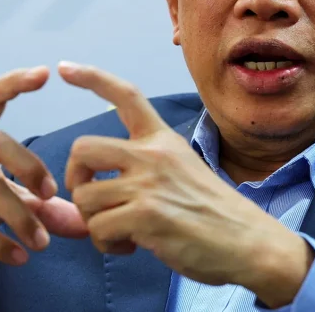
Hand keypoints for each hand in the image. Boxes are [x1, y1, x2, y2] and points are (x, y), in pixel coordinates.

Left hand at [59, 61, 313, 307]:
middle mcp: (154, 154)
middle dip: (75, 178)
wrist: (249, 242)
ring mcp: (149, 183)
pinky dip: (106, 244)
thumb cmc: (214, 214)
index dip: (92, 78)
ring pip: (85, 196)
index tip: (64, 67)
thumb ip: (138, 173)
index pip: (126, 95)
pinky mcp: (146, 215)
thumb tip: (82, 192)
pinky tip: (131, 246)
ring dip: (94, 222)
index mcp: (163, 140)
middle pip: (83, 147)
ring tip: (121, 232)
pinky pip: (98, 228)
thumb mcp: (180, 174)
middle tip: (94, 200)